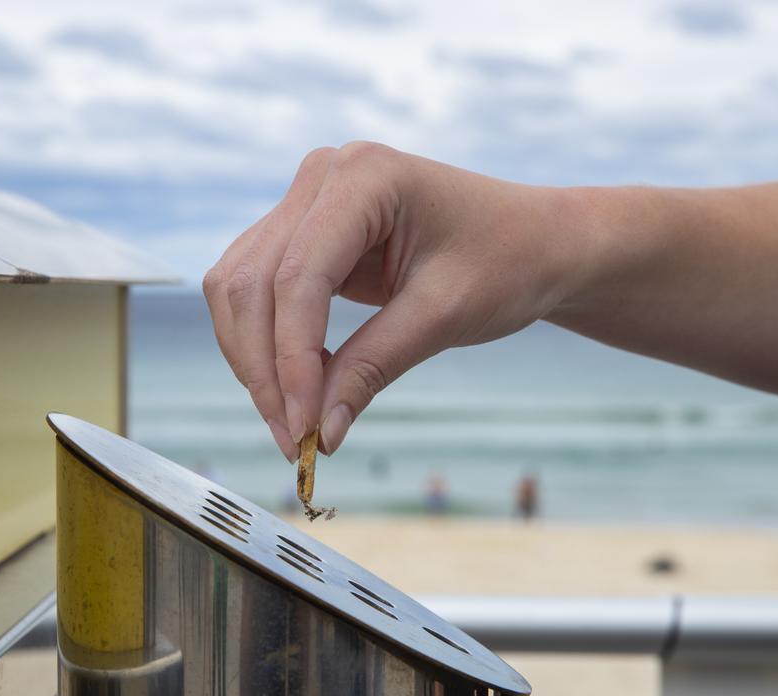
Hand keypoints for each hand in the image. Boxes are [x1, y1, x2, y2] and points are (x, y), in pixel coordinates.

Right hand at [203, 142, 576, 459]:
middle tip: (293, 439)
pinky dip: (265, 343)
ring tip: (294, 423)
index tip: (303, 426)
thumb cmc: (508, 261)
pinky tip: (297, 388)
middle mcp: (323, 175)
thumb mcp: (444, 317)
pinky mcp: (304, 231)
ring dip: (254, 360)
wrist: (537, 240)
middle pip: (253, 281)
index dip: (291, 358)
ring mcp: (308, 199)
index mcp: (365, 176)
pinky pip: (257, 289)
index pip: (299, 276)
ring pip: (240, 287)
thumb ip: (373, 367)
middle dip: (264, 367)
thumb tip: (319, 432)